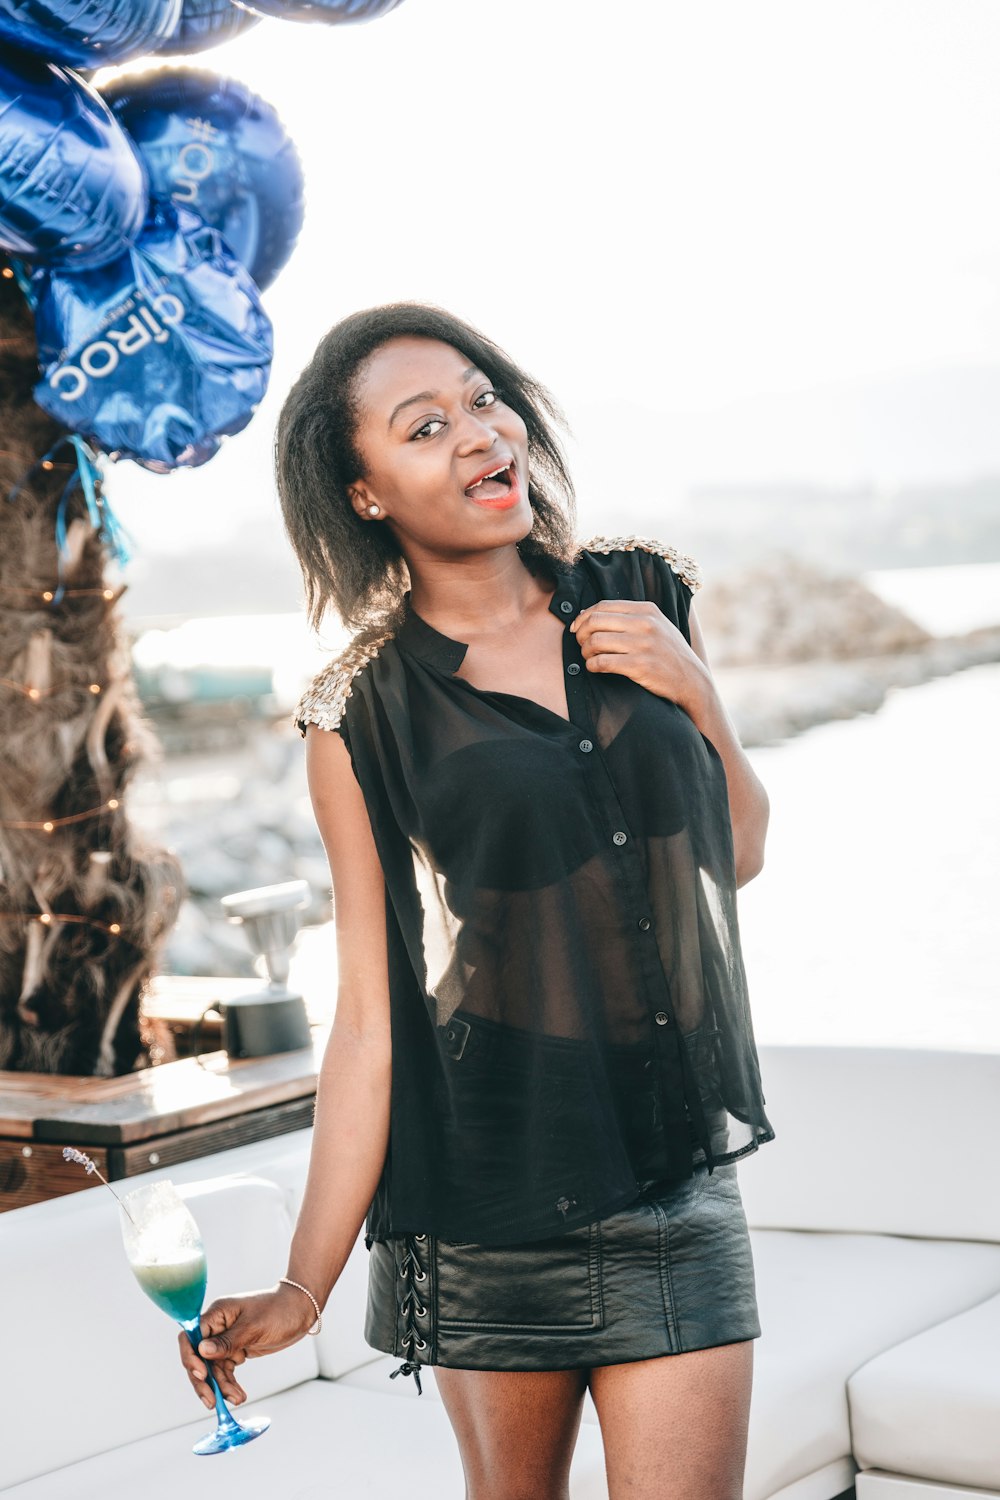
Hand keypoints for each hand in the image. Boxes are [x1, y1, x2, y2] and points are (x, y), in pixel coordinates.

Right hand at [177, 1282, 317, 1410]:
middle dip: (204, 1380)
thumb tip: (201, 1351)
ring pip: (212, 1369)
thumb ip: (227, 1341)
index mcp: (218, 1313)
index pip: (191, 1336)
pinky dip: (229, 1384)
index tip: (201, 1374)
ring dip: (220, 1387)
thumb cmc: (279, 1310)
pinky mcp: (235, 1350)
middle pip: (198, 1357)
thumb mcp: (254, 1327)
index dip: (191, 1356)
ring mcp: (226, 1340)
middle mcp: (217, 1327)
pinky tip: (238, 1395)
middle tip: (212, 1401)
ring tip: (236, 1399)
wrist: (301, 1310)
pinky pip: (225, 1371)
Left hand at [570, 599, 705, 710]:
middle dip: (581, 634)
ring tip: (589, 658)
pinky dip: (592, 665)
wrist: (692, 680)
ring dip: (585, 651)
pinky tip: (595, 668)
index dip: (584, 617)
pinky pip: (603, 662)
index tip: (577, 628)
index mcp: (647, 610)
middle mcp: (645, 624)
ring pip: (595, 641)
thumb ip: (631, 618)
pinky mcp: (640, 666)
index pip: (603, 605)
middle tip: (581, 645)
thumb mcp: (657, 626)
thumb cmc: (669, 653)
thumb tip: (590, 615)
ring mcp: (643, 645)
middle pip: (595, 621)